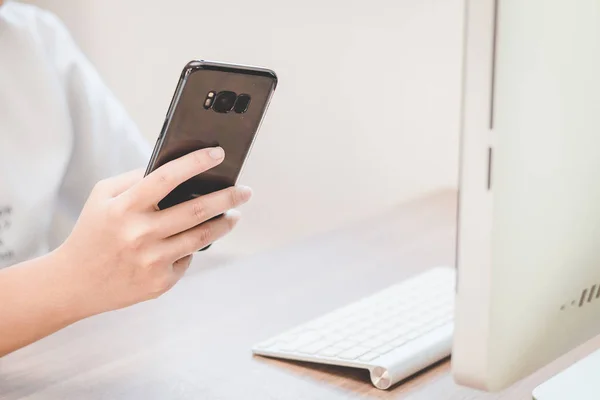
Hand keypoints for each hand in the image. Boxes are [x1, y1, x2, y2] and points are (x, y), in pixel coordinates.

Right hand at [53, 147, 250, 316]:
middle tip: (245, 191)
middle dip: (228, 197)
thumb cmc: (93, 232)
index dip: (196, 162)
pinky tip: (192, 241)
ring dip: (224, 223)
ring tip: (234, 214)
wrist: (74, 283)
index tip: (219, 153)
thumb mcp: (103, 197)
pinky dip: (192, 247)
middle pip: (197, 210)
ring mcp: (152, 261)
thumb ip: (135, 179)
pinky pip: (187, 258)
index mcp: (124, 208)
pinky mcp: (160, 283)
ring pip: (202, 237)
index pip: (167, 177)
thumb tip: (175, 167)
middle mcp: (140, 234)